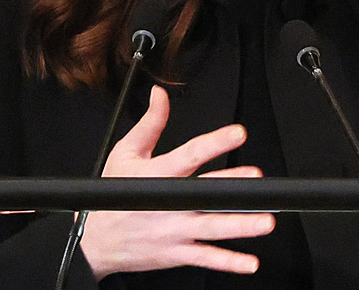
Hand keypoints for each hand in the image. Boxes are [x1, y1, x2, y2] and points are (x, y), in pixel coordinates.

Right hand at [79, 85, 274, 279]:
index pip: (190, 154)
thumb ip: (150, 123)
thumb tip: (160, 95)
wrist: (94, 241)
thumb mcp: (125, 153)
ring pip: (212, 228)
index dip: (214, 142)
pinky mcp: (176, 253)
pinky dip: (228, 262)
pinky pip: (206, 258)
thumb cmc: (112, 197)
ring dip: (239, 225)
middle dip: (231, 185)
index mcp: (157, 175)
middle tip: (255, 178)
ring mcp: (174, 230)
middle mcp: (169, 203)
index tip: (237, 133)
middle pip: (205, 193)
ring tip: (264, 221)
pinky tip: (249, 262)